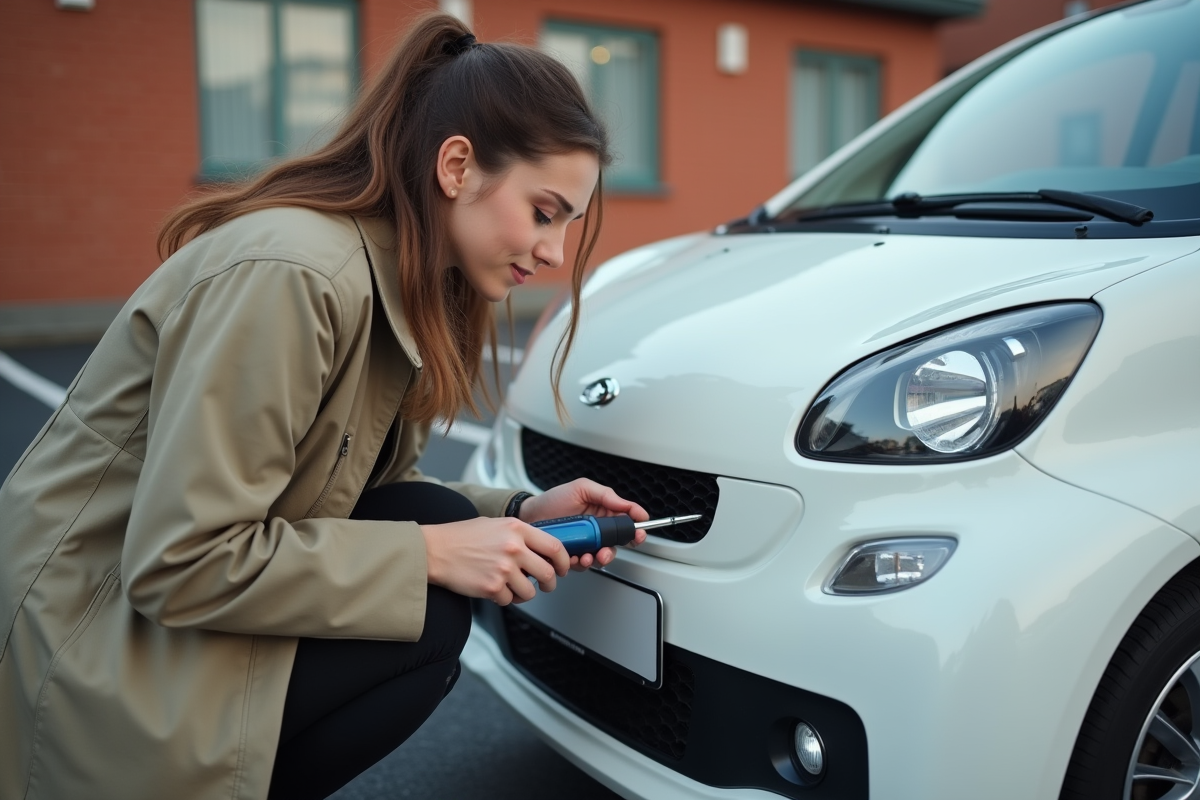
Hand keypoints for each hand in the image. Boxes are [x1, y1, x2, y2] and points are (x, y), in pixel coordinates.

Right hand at [421, 517, 569, 604]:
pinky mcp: (492, 587)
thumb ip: (519, 534)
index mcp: (517, 529)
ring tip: (513, 587)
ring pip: (530, 591)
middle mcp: (513, 548)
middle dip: (549, 583)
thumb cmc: (461, 536)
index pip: (554, 547)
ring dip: (524, 593)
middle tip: (545, 585)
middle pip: (547, 573)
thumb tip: (539, 548)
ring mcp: (504, 569)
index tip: (563, 568)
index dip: (564, 561)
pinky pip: (510, 600)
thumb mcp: (495, 524)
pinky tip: (495, 588)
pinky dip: (505, 598)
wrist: (435, 550)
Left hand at [516, 479, 648, 570]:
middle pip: (616, 545)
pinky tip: (574, 558)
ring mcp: (585, 544)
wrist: (529, 515)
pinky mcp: (572, 556)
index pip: (625, 522)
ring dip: (597, 560)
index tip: (639, 533)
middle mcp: (596, 530)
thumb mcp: (581, 489)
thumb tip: (628, 505)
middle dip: (613, 550)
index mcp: (602, 512)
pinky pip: (582, 565)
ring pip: (600, 557)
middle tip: (606, 551)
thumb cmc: (553, 500)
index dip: (635, 529)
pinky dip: (580, 564)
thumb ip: (606, 495)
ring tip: (587, 557)